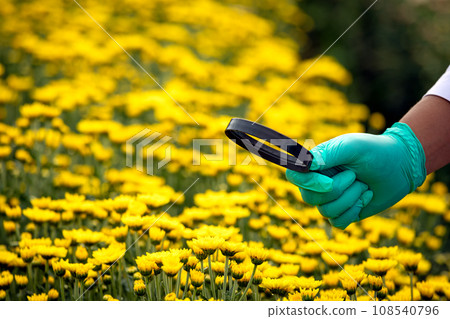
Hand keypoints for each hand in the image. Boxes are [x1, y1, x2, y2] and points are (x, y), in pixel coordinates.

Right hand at [286, 123, 426, 228]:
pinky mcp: (344, 213)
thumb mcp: (352, 147)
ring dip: (350, 199)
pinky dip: (353, 211)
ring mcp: (331, 200)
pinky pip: (337, 222)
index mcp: (316, 164)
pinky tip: (365, 197)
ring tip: (363, 185)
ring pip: (325, 211)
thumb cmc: (375, 151)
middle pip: (310, 198)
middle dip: (336, 190)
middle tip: (354, 176)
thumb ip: (327, 153)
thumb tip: (306, 165)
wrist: (401, 166)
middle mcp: (319, 183)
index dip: (307, 183)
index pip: (294, 176)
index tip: (328, 181)